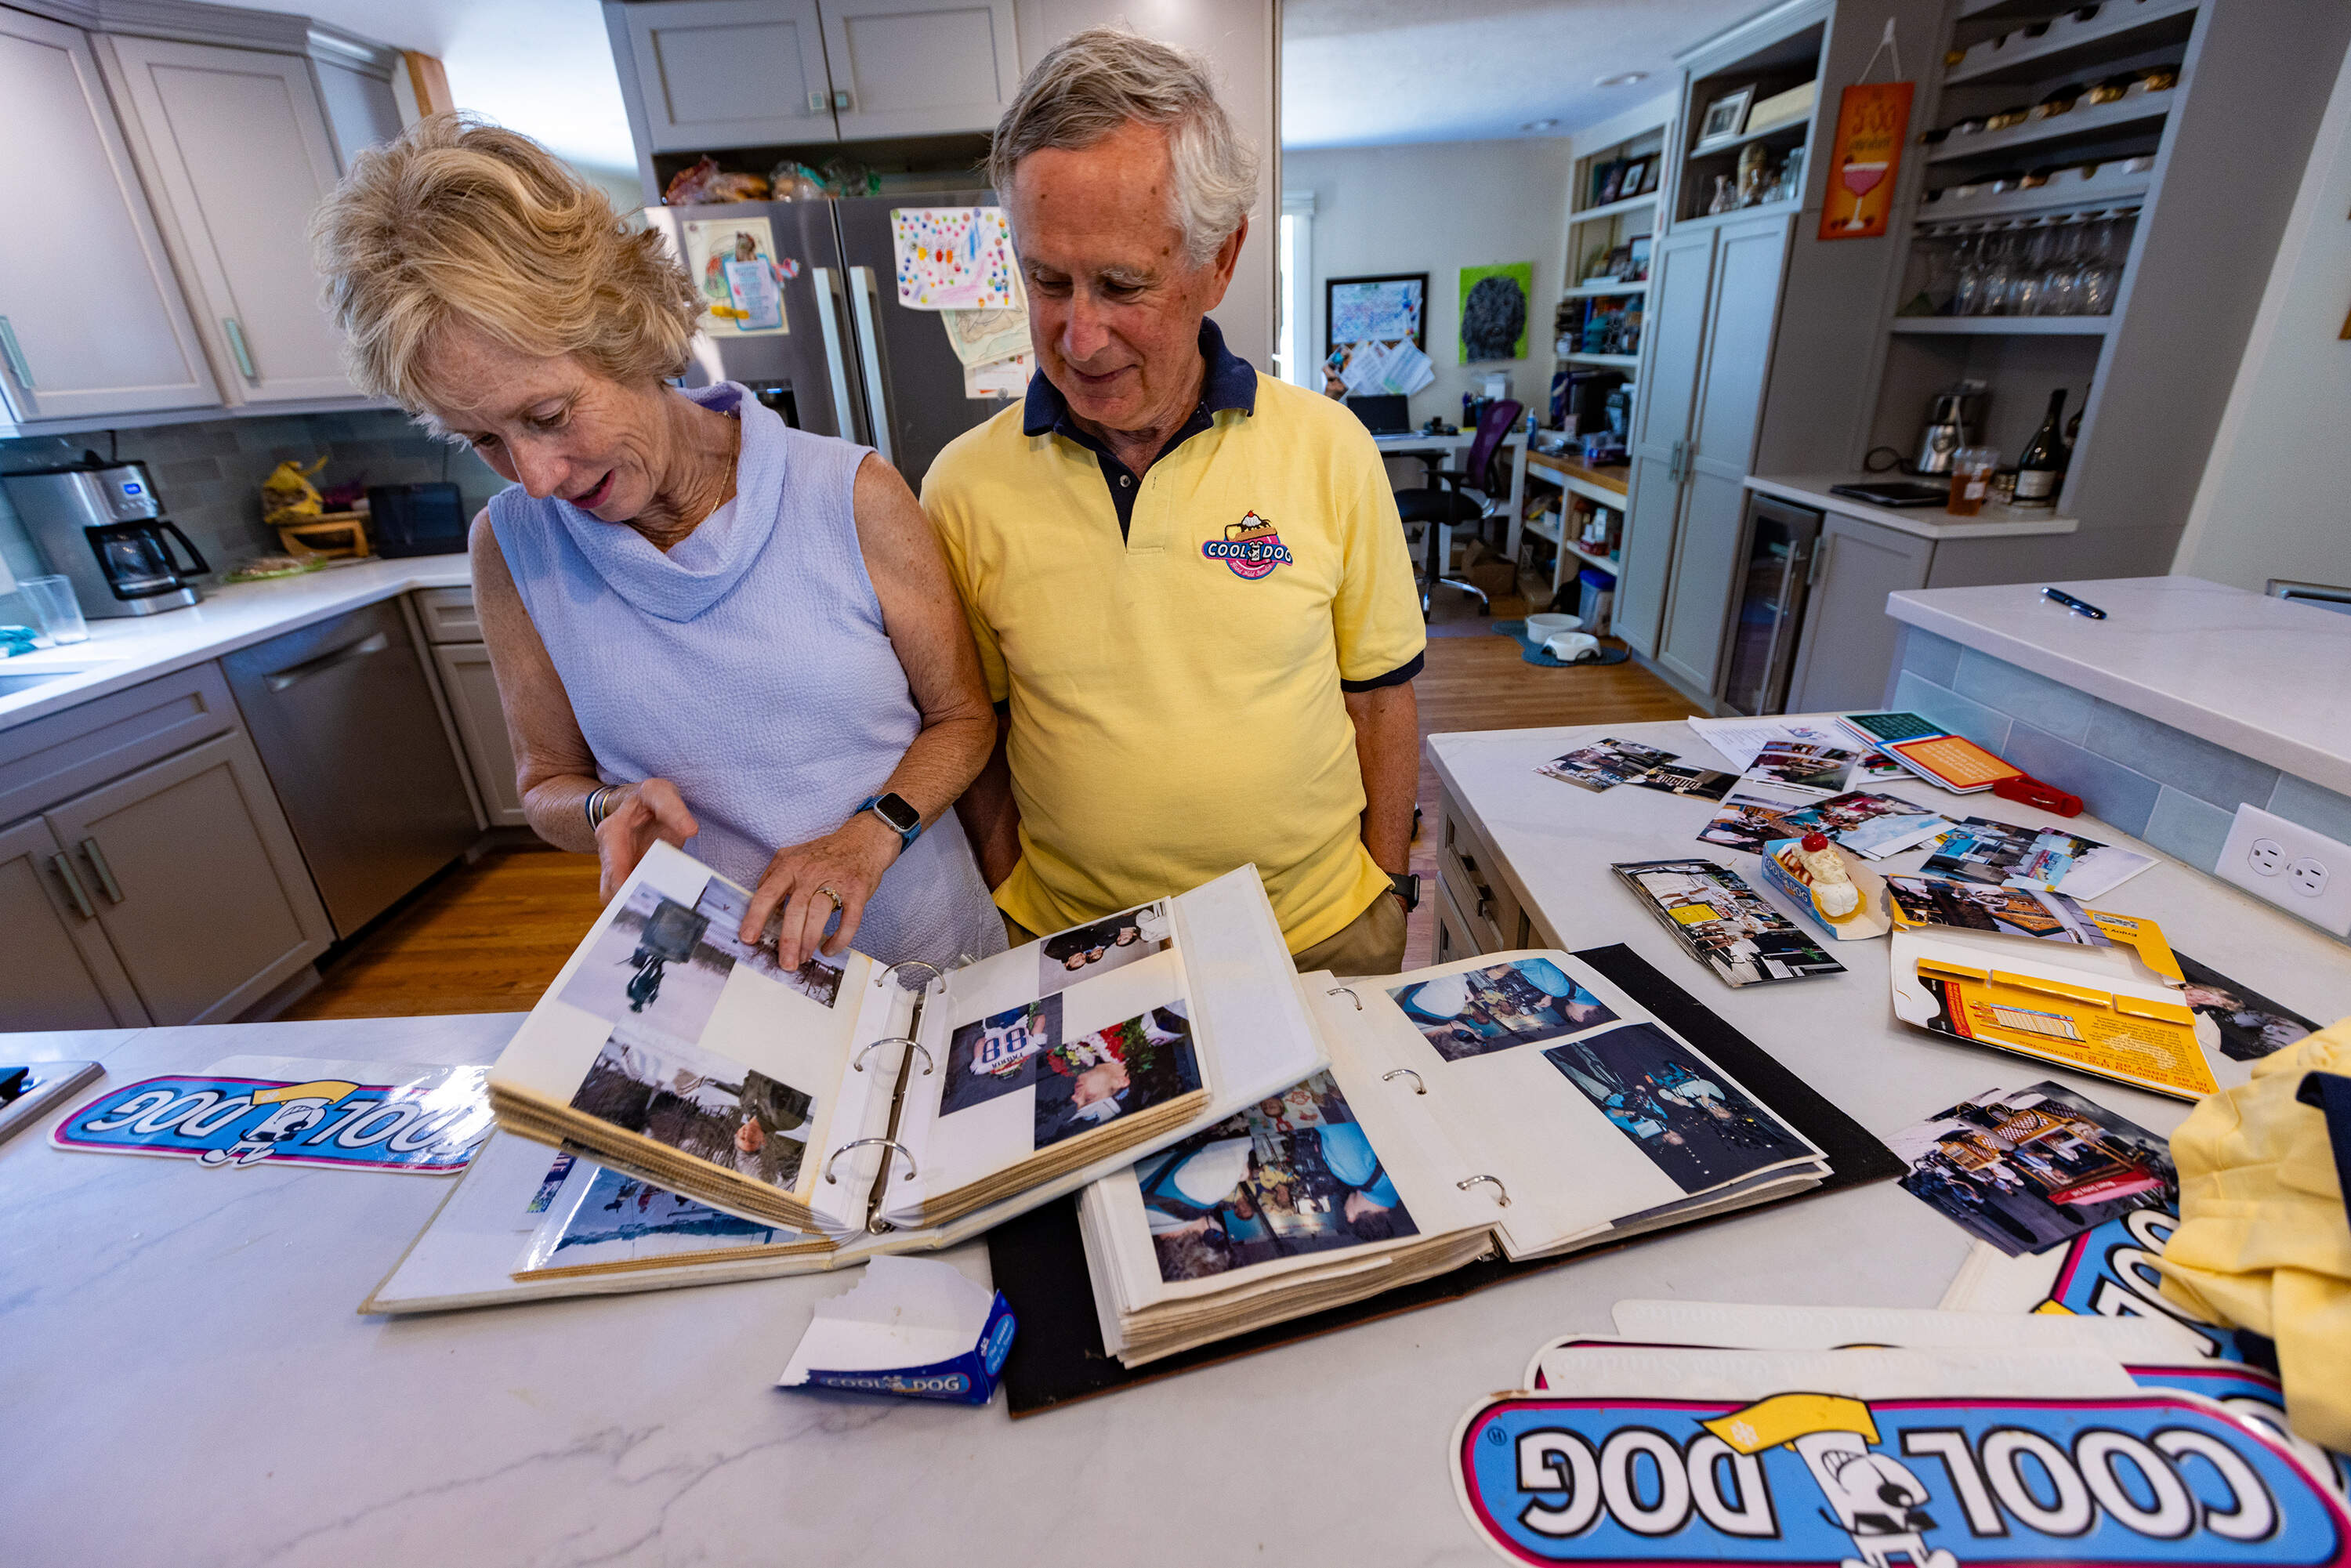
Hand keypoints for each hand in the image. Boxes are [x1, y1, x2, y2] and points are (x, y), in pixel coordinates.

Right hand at [593, 779, 697, 900]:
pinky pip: (631, 898)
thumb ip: (673, 808)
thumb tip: (690, 829)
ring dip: (637, 909)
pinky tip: (665, 910)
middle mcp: (609, 854)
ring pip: (618, 899)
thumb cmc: (649, 799)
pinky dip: (644, 906)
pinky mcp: (629, 878)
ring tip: (664, 914)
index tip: (641, 899)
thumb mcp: (660, 792)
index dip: (624, 886)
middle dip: (630, 904)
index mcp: (612, 833)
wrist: (640, 805)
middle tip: (658, 912)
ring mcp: (616, 869)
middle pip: (610, 890)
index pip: (613, 866)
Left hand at [743, 812, 903, 969]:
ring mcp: (835, 881)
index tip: (748, 938)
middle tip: (785, 963)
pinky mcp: (857, 891)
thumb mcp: (793, 854)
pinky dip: (840, 938)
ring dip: (810, 940)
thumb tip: (760, 900)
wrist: (863, 840)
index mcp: (791, 866)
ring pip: (818, 914)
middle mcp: (811, 873)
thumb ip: (773, 875)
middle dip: (788, 940)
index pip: (768, 893)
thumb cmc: (826, 852)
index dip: (756, 917)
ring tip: (804, 958)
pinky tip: (830, 949)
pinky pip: (849, 919)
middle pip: (795, 910)